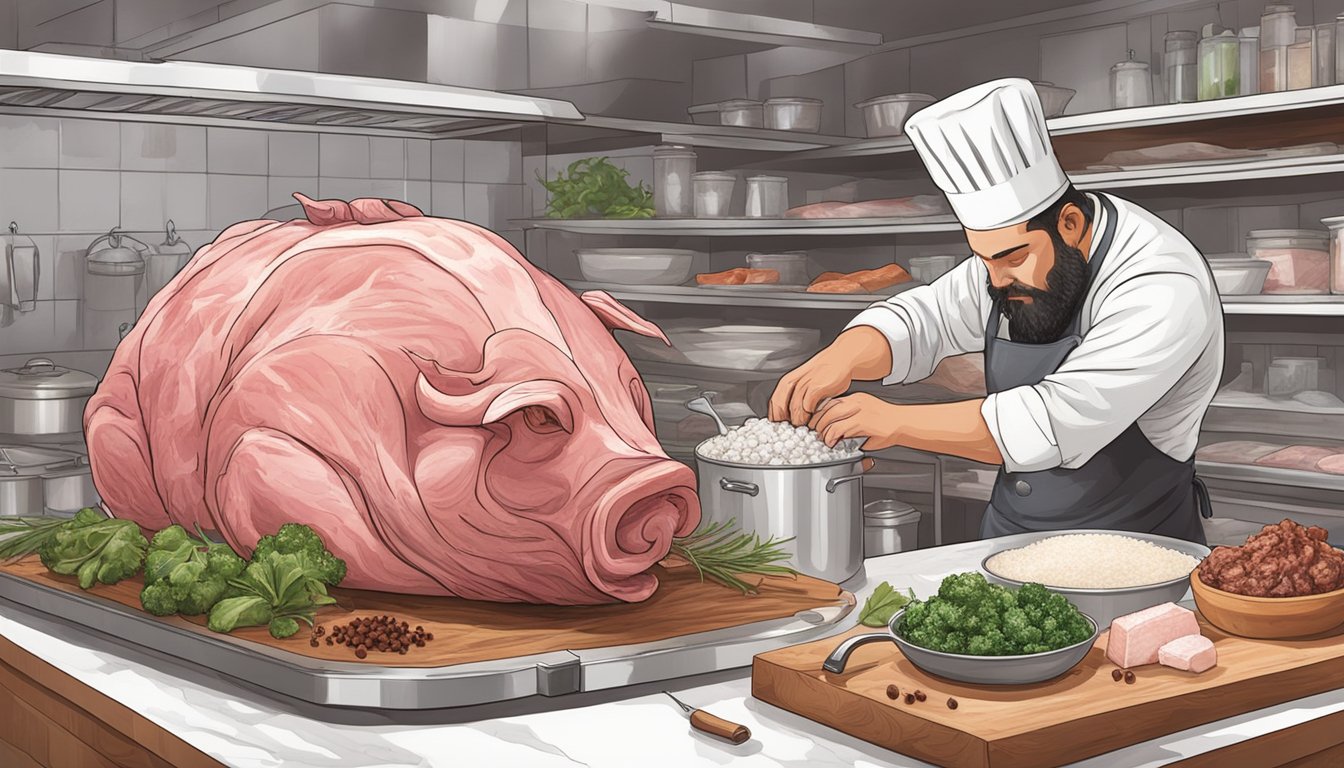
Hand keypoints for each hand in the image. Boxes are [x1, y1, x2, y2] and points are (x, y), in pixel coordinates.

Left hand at [768, 327, 891, 425]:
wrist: (841, 358)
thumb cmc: (824, 372)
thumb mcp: (805, 383)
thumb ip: (796, 398)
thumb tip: (790, 416)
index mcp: (787, 381)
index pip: (774, 403)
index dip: (775, 417)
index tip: (780, 428)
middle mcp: (793, 382)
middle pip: (780, 407)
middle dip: (785, 421)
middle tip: (791, 431)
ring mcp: (804, 384)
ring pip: (794, 409)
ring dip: (798, 421)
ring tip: (804, 427)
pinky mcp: (816, 387)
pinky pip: (808, 406)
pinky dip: (809, 414)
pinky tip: (814, 418)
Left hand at [808, 393, 900, 451]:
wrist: (904, 423)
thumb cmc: (888, 422)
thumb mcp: (866, 413)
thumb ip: (851, 417)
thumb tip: (834, 427)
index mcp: (856, 398)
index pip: (830, 402)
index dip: (819, 413)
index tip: (815, 422)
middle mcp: (856, 402)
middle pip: (826, 408)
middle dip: (817, 422)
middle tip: (815, 432)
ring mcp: (858, 411)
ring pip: (830, 417)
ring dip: (823, 430)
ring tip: (824, 439)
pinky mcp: (862, 422)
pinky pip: (839, 428)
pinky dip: (831, 436)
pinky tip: (832, 442)